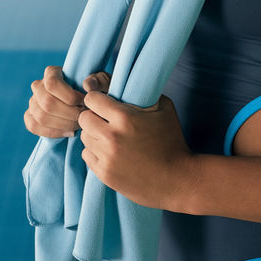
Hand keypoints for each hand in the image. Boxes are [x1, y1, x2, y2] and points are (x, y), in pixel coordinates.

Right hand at [23, 65, 110, 137]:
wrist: (91, 104)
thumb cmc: (97, 90)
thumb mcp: (104, 82)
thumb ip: (100, 80)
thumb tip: (87, 85)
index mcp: (52, 72)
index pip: (52, 83)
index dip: (69, 96)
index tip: (85, 102)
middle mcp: (39, 85)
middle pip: (47, 102)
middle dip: (68, 114)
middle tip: (84, 118)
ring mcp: (33, 102)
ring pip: (41, 116)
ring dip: (63, 124)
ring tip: (79, 125)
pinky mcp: (31, 116)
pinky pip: (34, 126)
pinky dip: (52, 132)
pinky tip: (69, 132)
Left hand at [78, 90, 195, 210]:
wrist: (177, 179)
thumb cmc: (172, 141)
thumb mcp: (164, 108)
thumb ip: (142, 91)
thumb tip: (120, 81)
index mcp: (125, 117)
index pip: (91, 99)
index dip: (98, 99)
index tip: (105, 103)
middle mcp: (112, 137)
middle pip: (83, 118)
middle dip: (93, 116)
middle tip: (105, 120)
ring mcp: (107, 157)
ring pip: (84, 137)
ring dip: (94, 135)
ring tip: (110, 137)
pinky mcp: (104, 174)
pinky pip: (87, 156)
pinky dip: (95, 152)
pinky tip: (111, 153)